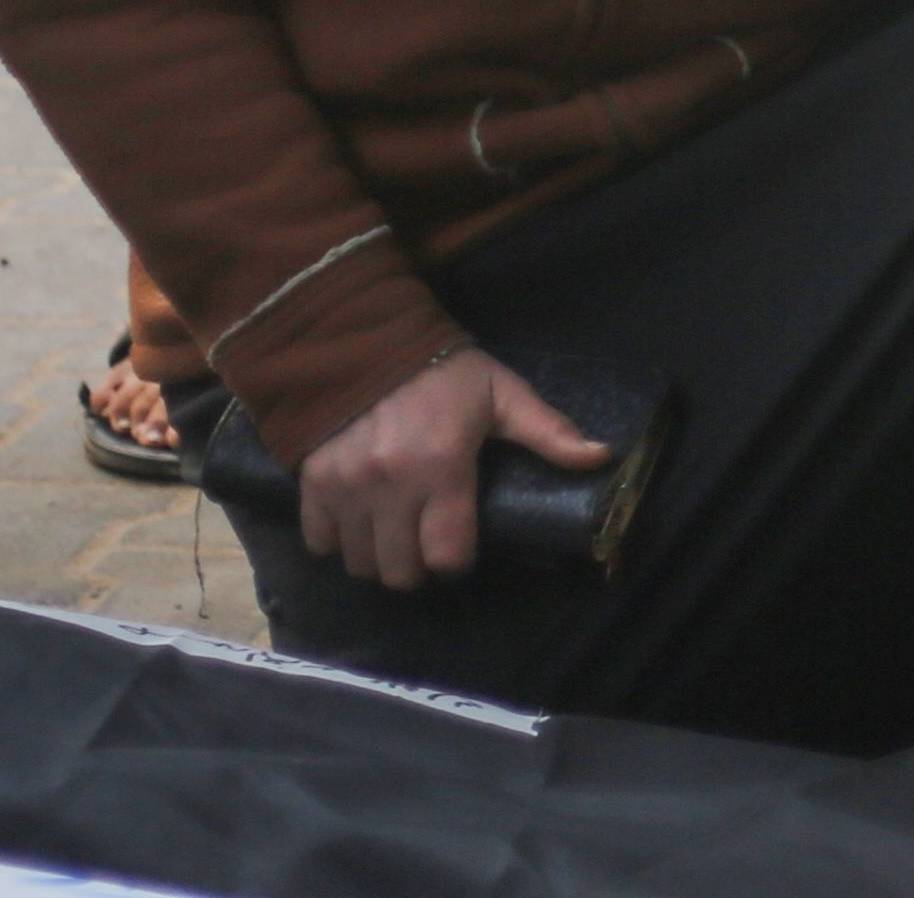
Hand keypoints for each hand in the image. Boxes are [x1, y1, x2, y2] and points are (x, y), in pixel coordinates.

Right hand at [295, 345, 608, 593]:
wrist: (365, 340)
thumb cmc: (443, 372)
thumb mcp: (502, 394)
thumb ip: (548, 431)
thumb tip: (601, 456)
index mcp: (442, 466)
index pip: (447, 554)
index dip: (457, 562)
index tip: (460, 550)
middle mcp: (391, 485)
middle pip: (401, 571)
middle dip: (418, 568)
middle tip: (426, 547)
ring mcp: (346, 487)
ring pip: (360, 564)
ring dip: (379, 560)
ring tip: (394, 539)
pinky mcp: (312, 482)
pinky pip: (319, 541)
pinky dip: (337, 543)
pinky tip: (358, 525)